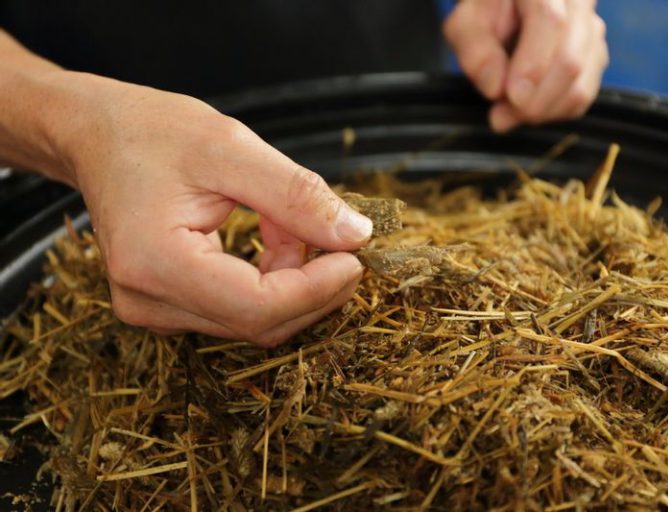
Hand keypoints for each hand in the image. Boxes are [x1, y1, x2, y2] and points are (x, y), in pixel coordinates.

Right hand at [55, 74, 371, 345]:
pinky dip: (271, 281)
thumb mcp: (232, 148)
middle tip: (342, 241)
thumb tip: (355, 236)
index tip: (355, 257)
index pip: (258, 308)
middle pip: (260, 323)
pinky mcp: (165, 307)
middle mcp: (147, 302)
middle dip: (313, 287)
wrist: (99, 136)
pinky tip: (275, 240)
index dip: (317, 289)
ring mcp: (152, 311)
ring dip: (293, 281)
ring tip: (293, 224)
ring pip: (254, 320)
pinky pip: (238, 311)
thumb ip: (296, 195)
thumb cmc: (153, 132)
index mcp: (155, 263)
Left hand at [444, 0, 608, 131]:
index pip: (549, 20)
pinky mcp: (594, 56)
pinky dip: (553, 113)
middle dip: (534, 100)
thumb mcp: (466, 24)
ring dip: (541, 111)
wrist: (507, 9)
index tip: (511, 96)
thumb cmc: (487, 12)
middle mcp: (578, 1)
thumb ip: (474, 51)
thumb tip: (495, 88)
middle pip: (569, 59)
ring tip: (508, 114)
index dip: (533, 64)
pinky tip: (528, 109)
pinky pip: (582, 97)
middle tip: (500, 116)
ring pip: (580, 83)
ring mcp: (592, 29)